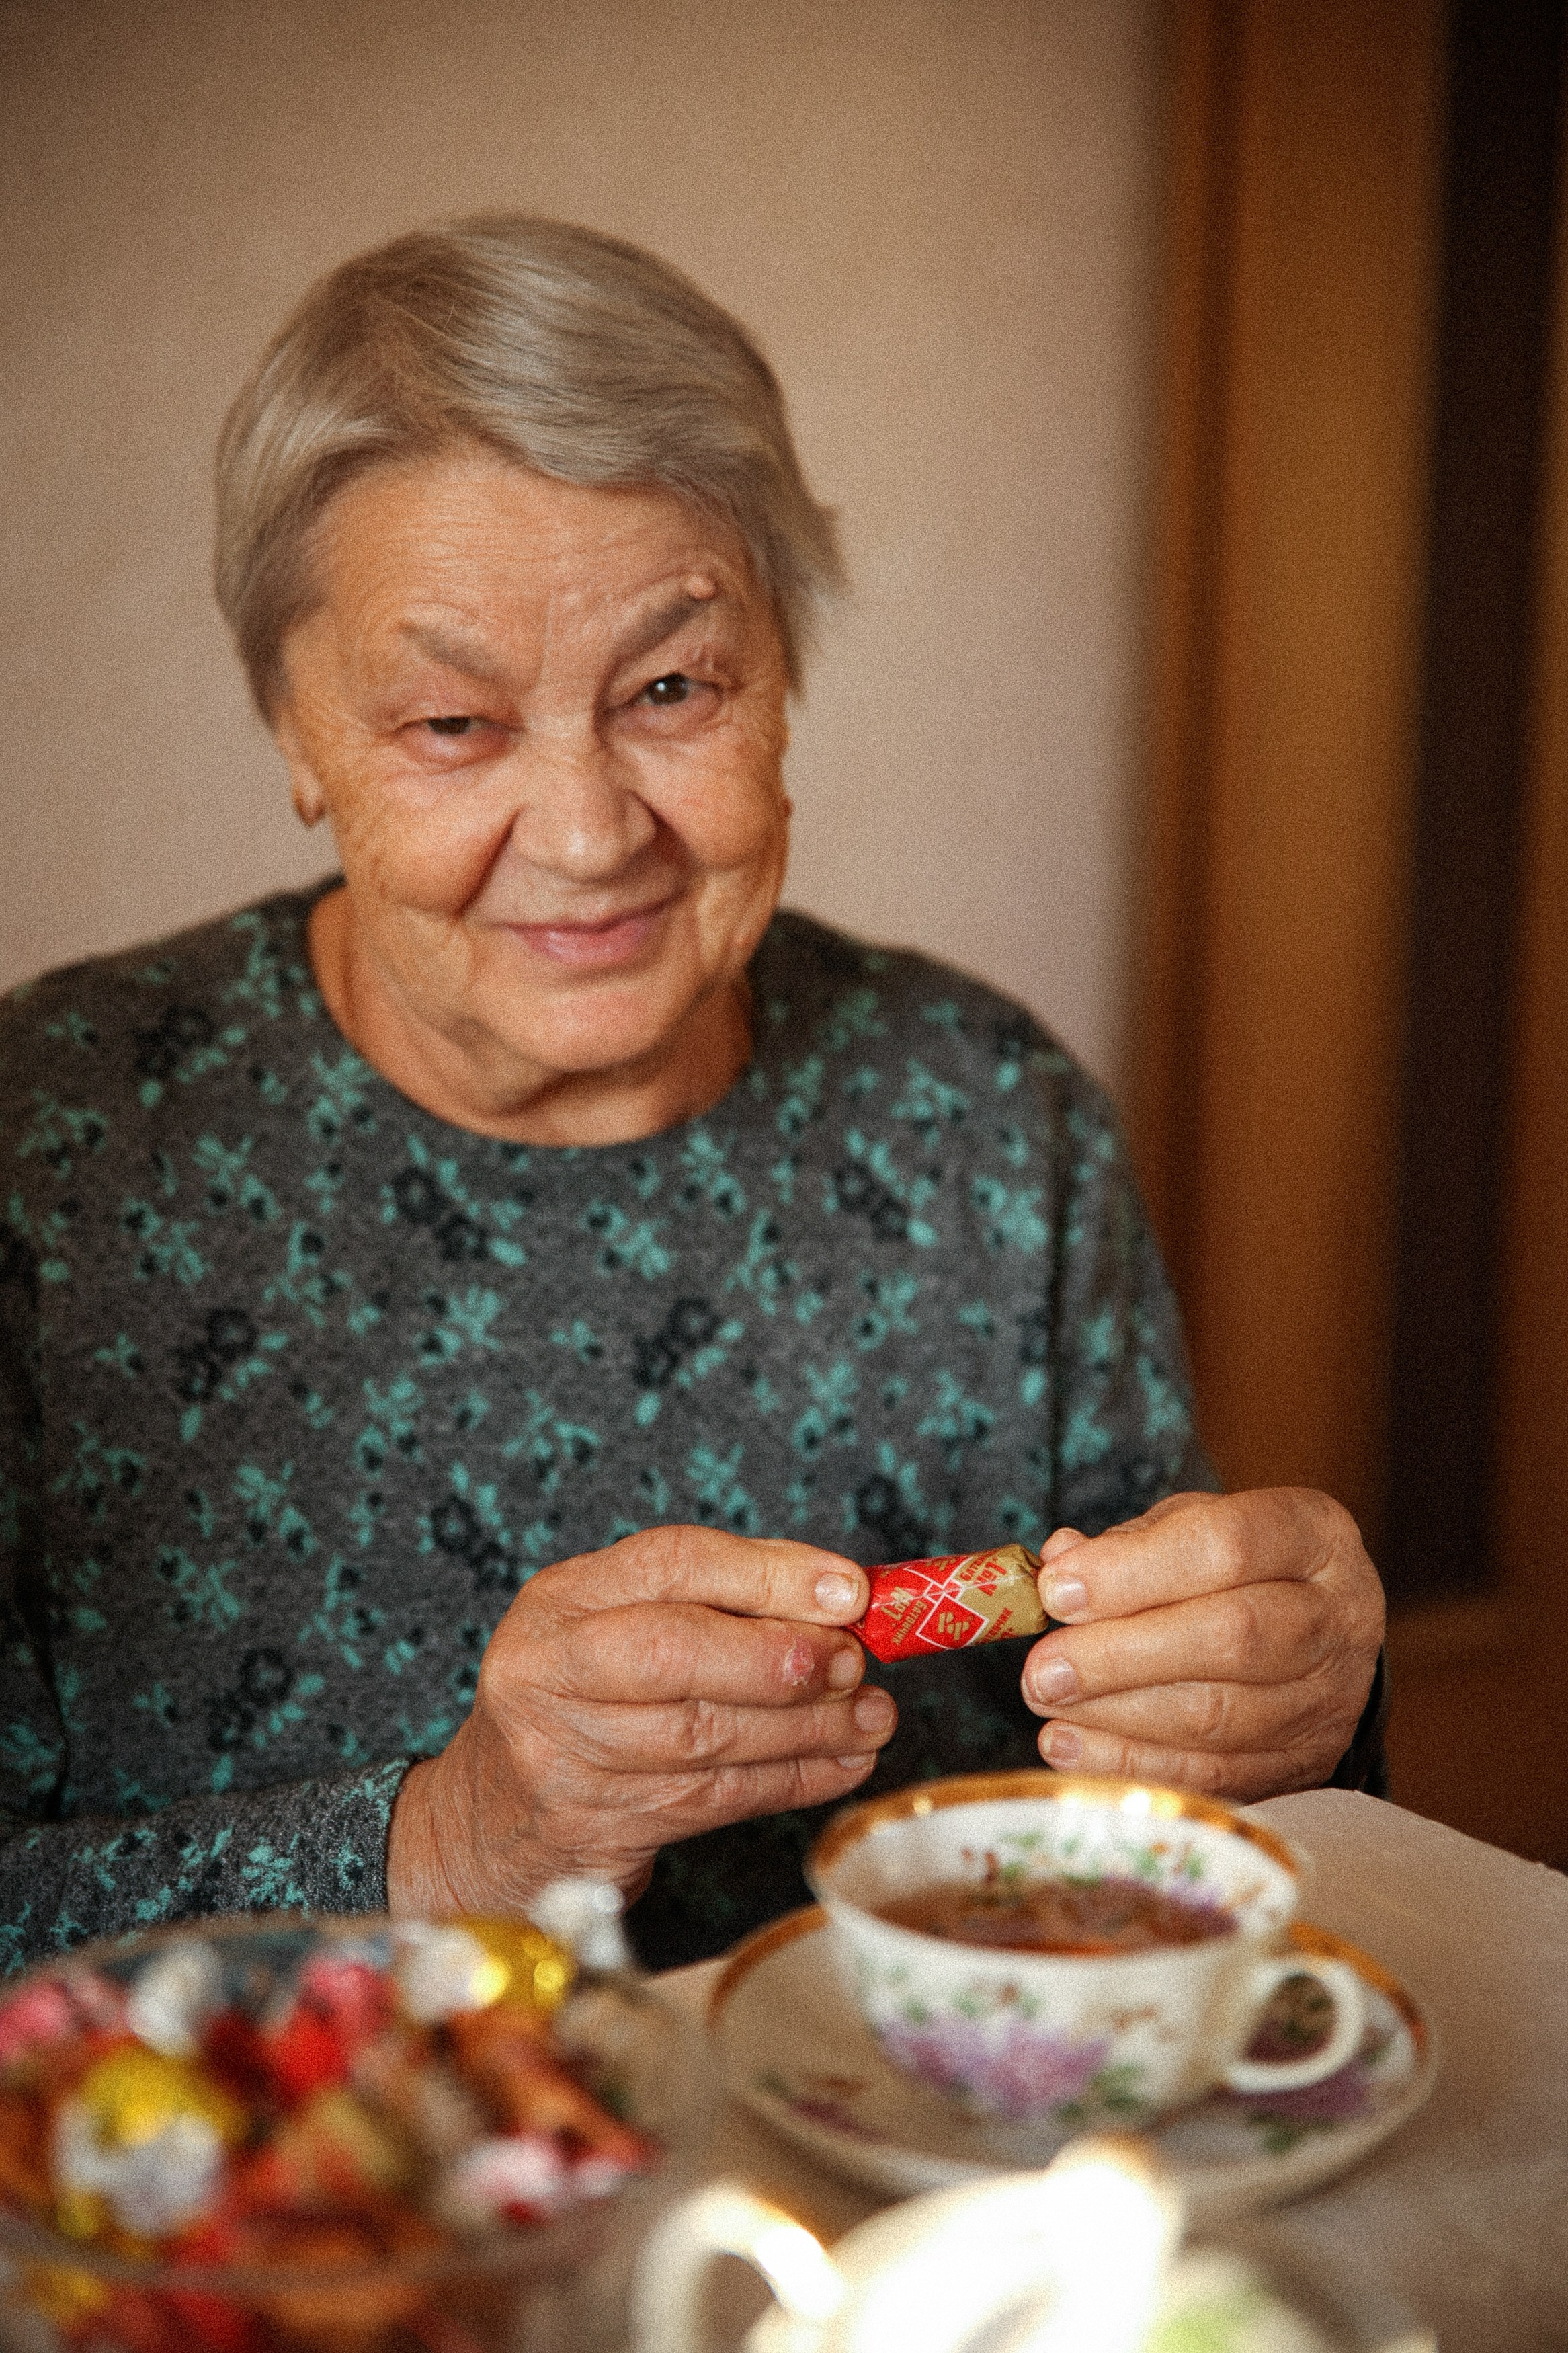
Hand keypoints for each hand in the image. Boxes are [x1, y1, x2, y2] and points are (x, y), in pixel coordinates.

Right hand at [386, 1526, 892, 1918]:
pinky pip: (716, 1798)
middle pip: (677, 1652)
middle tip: (854, 1661)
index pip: (669, 1564)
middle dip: (782, 1657)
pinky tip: (844, 1763)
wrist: (491, 1818)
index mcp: (560, 1600)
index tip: (850, 1590)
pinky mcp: (596, 1824)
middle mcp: (548, 1670)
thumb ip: (717, 1602)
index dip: (768, 1574)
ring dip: (809, 1728)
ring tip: (874, 1716)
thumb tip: (840, 1599)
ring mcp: (564, 1753)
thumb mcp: (620, 1626)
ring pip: (706, 1736)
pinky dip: (793, 1780)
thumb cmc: (584, 1701)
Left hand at [1020, 1489, 1383, 1799]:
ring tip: (1046, 1701)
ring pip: (1219, 1716)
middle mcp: (1336, 1616)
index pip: (1228, 1545)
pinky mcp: (1304, 1765)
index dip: (1134, 1571)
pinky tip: (1070, 1746)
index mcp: (1313, 1535)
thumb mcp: (1192, 1528)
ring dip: (1116, 1714)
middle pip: (1230, 1637)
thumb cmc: (1240, 1571)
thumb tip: (1059, 1560)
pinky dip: (1131, 1765)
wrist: (1321, 1639)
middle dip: (1120, 1654)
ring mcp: (1328, 1699)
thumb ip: (1128, 1543)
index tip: (1057, 1590)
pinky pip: (1213, 1777)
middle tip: (1042, 1667)